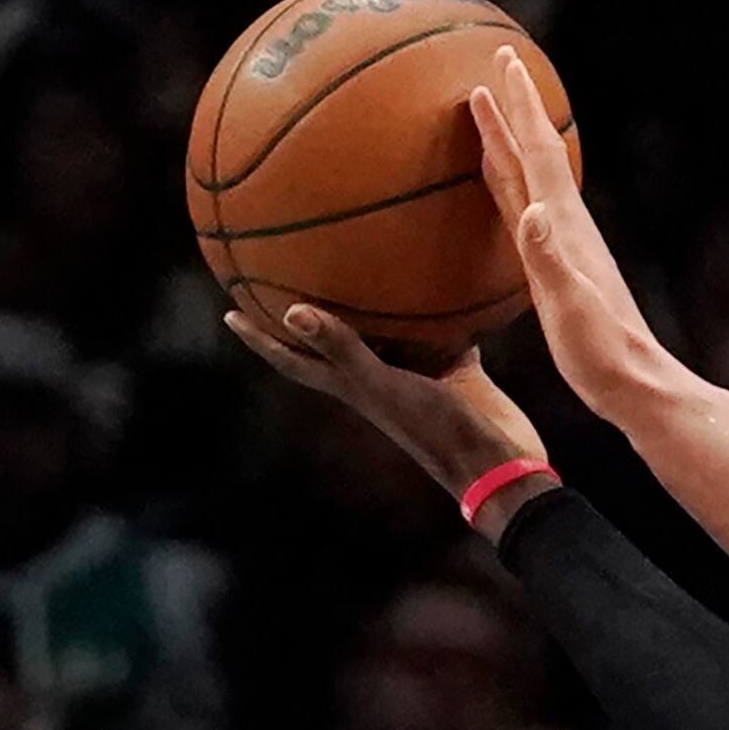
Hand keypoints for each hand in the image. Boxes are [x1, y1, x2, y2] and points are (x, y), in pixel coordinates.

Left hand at [224, 306, 548, 519]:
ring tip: (359, 266)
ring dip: (375, 305)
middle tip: (283, 276)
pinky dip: (442, 308)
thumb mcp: (386, 387)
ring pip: (389, 332)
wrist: (500, 463)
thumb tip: (292, 310)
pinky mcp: (458, 370)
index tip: (228, 311)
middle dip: (308, 314)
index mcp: (352, 386)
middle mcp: (379, 378)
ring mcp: (419, 374)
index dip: (259, 338)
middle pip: (332, 341)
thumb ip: (344, 349)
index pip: (292, 359)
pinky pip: (444, 331)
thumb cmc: (438, 430)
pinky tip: (445, 281)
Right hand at [468, 47, 668, 415]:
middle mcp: (565, 227)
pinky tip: (506, 182)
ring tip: (489, 106)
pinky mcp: (557, 267)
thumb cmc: (602, 352)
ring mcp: (562, 245)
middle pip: (534, 152)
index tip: (503, 63)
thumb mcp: (571, 307)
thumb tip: (534, 211)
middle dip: (516, 106)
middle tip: (498, 58)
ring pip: (528, 176)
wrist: (634, 385)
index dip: (520, 110)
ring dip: (509, 138)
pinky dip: (510, 183)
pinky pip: (524, 209)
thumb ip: (549, 259)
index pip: (538, 154)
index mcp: (564, 228)